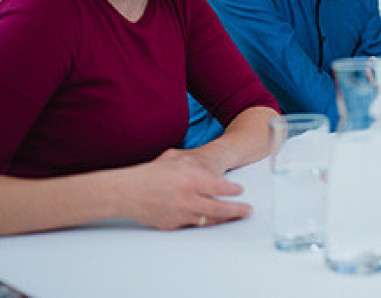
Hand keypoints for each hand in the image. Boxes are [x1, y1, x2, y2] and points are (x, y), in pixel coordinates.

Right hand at [120, 149, 251, 229]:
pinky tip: (212, 219)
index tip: (240, 190)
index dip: (233, 190)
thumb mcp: (175, 160)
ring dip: (224, 219)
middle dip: (237, 210)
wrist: (126, 192)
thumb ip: (195, 164)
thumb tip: (212, 169)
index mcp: (190, 179)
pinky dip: (204, 221)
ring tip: (235, 216)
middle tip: (248, 210)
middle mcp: (187, 198)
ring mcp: (179, 214)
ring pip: (208, 220)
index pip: (220, 187)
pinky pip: (193, 224)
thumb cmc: (151, 174)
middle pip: (219, 208)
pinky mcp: (172, 225)